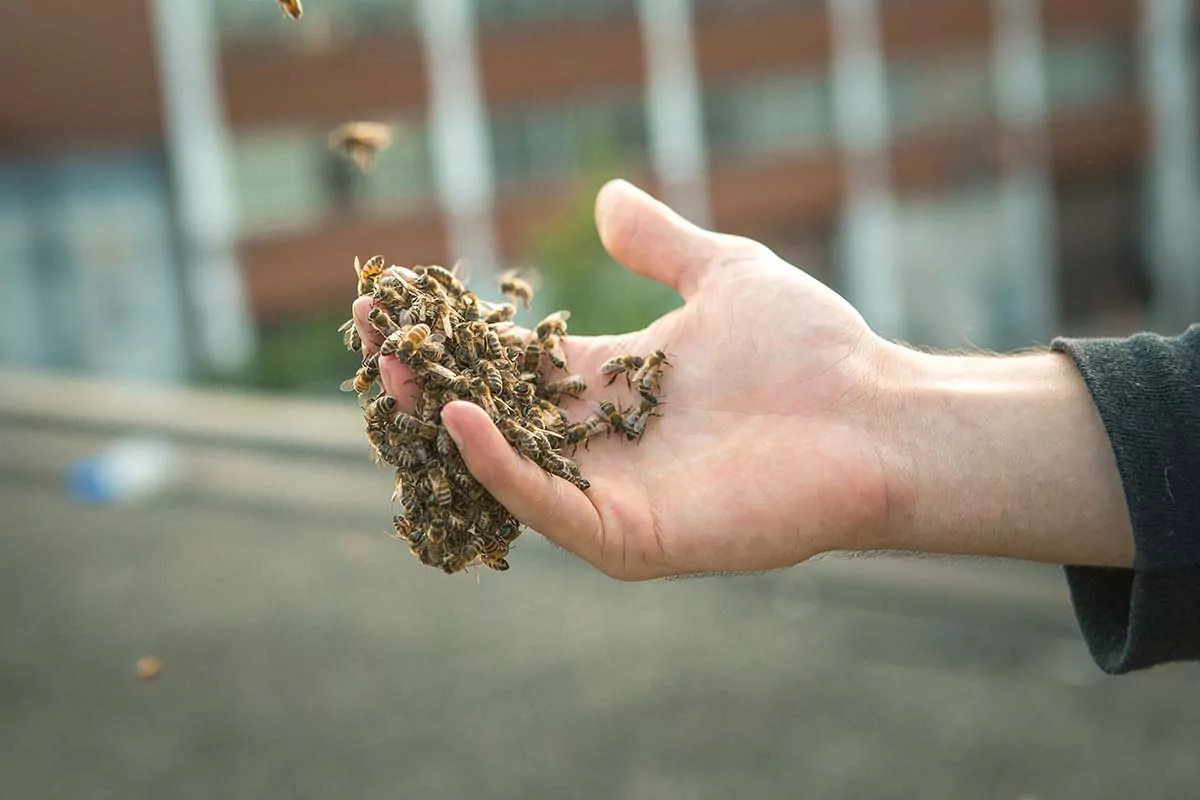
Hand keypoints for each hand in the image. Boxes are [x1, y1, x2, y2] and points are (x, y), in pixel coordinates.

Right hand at [354, 180, 899, 579]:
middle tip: (377, 339)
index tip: (399, 298)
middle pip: (493, 415)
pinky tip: (463, 416)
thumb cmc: (812, 349)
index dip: (456, 334)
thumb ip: (661, 244)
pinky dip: (503, 468)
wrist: (876, 415)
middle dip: (431, 380)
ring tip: (401, 376)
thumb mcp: (723, 275)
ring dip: (446, 427)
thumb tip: (607, 200)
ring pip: (507, 468)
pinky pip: (552, 507)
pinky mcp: (633, 536)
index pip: (512, 363)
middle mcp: (602, 444)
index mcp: (612, 386)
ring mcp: (614, 495)